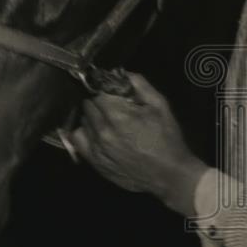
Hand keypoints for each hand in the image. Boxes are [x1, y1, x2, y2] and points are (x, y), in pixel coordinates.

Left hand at [69, 72, 207, 216]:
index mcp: (118, 115)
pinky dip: (85, 131)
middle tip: (115, 105)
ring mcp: (95, 148)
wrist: (168, 174)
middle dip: (100, 101)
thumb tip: (122, 73)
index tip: (114, 90)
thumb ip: (140, 85)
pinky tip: (96, 132)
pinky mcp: (93, 161)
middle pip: (89, 104)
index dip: (106, 87)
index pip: (98, 91)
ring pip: (84, 120)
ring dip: (93, 116)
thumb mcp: (160, 106)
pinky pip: (77, 139)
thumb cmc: (167, 138)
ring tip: (109, 120)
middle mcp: (102, 130)